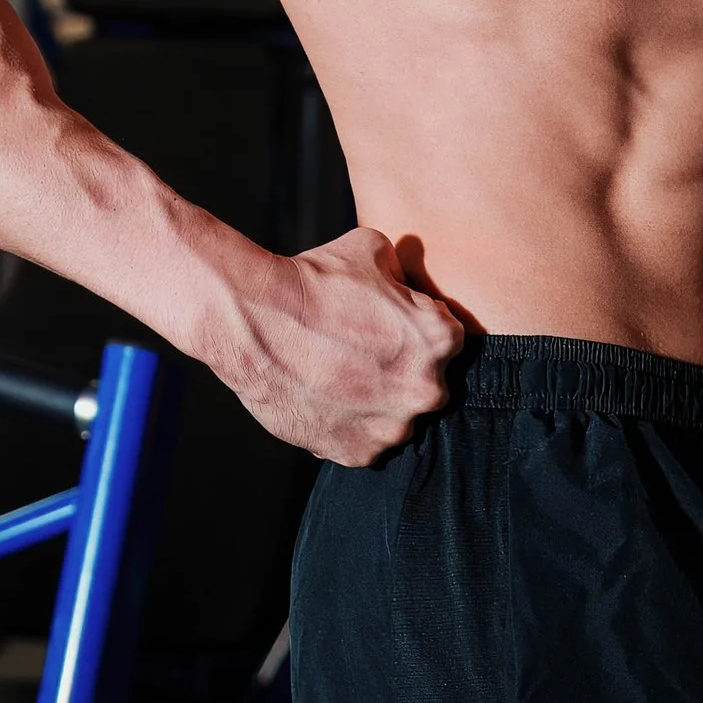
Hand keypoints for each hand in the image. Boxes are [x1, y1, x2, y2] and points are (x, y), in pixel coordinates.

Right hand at [213, 225, 463, 463]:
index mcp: (440, 340)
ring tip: (338, 381)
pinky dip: (347, 428)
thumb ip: (402, 269)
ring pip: (395, 420)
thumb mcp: (371, 249)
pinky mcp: (357, 452)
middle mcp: (427, 390)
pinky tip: (325, 402)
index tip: (384, 330)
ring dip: (375, 406)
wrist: (256, 320)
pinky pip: (363, 444)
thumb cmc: (313, 282)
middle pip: (425, 386)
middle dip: (399, 374)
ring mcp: (392, 427)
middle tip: (360, 358)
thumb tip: (404, 279)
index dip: (412, 332)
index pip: (445, 342)